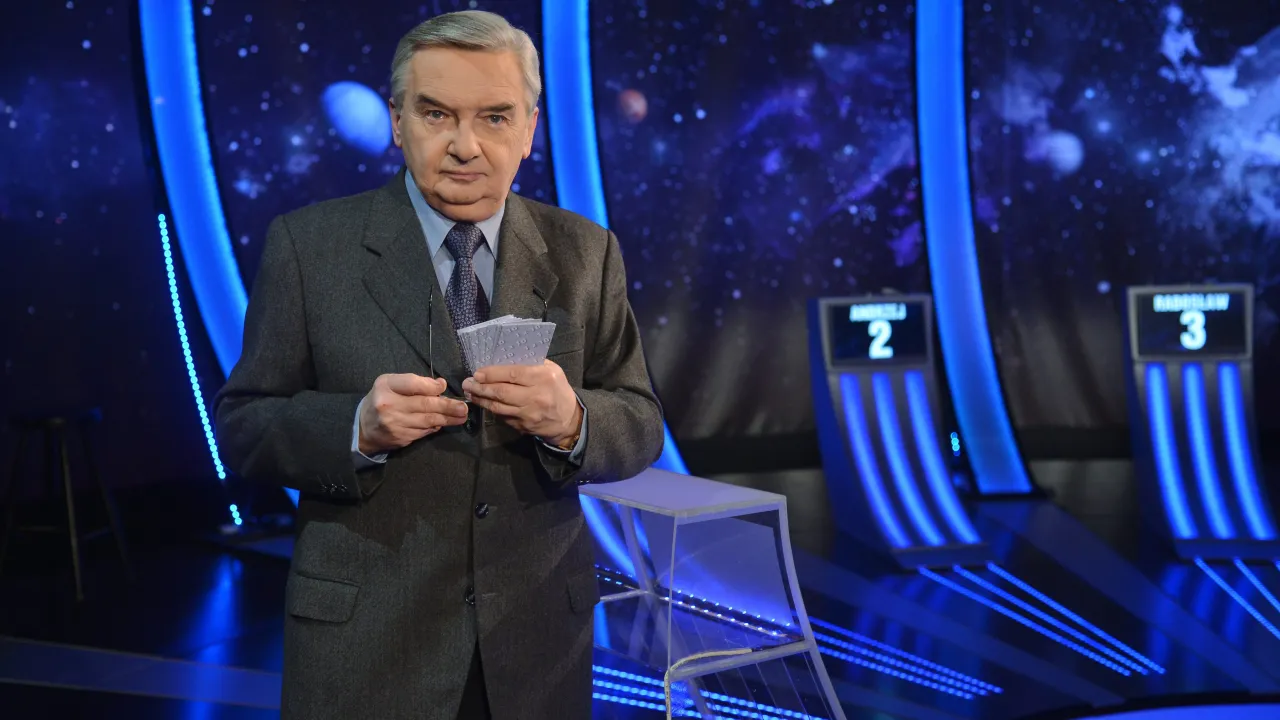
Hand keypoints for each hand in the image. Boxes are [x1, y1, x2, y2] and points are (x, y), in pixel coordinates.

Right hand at [358, 373, 468, 454]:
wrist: (363, 428)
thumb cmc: (381, 399)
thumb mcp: (390, 383)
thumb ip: (414, 382)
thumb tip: (440, 385)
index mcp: (386, 386)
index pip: (412, 384)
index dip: (431, 386)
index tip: (444, 386)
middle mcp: (389, 405)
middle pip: (424, 404)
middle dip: (447, 406)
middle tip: (463, 407)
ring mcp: (395, 424)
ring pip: (427, 420)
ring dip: (447, 419)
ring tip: (461, 416)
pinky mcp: (400, 438)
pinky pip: (423, 432)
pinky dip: (435, 427)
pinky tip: (443, 423)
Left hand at [462, 360, 581, 444]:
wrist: (569, 420)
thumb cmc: (558, 389)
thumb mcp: (552, 371)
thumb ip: (531, 364)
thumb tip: (503, 359)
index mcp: (543, 378)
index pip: (512, 374)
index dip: (492, 374)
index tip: (477, 373)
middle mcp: (536, 396)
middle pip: (501, 392)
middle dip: (481, 387)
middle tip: (467, 383)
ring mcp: (529, 414)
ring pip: (498, 407)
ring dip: (480, 400)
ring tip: (470, 392)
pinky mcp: (523, 426)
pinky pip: (502, 417)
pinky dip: (491, 409)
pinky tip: (483, 403)